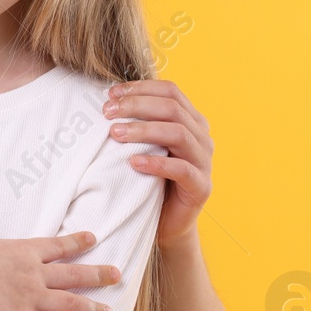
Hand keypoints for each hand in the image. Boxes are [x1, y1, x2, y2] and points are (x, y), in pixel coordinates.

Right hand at [0, 232, 119, 310]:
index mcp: (22, 251)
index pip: (56, 245)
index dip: (76, 242)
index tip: (92, 238)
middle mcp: (33, 273)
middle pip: (73, 273)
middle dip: (98, 274)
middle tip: (117, 274)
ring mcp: (31, 297)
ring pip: (71, 303)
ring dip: (92, 309)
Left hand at [104, 79, 211, 247]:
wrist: (165, 222)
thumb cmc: (149, 179)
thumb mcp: (143, 146)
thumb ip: (137, 124)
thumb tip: (106, 100)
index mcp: (191, 121)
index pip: (170, 91)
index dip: (141, 88)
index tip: (111, 93)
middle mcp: (202, 137)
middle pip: (172, 108)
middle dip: (136, 106)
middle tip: (107, 112)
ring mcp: (204, 162)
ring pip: (178, 133)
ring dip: (144, 130)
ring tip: (115, 134)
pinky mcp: (201, 186)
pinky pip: (182, 170)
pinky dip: (156, 163)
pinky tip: (133, 163)